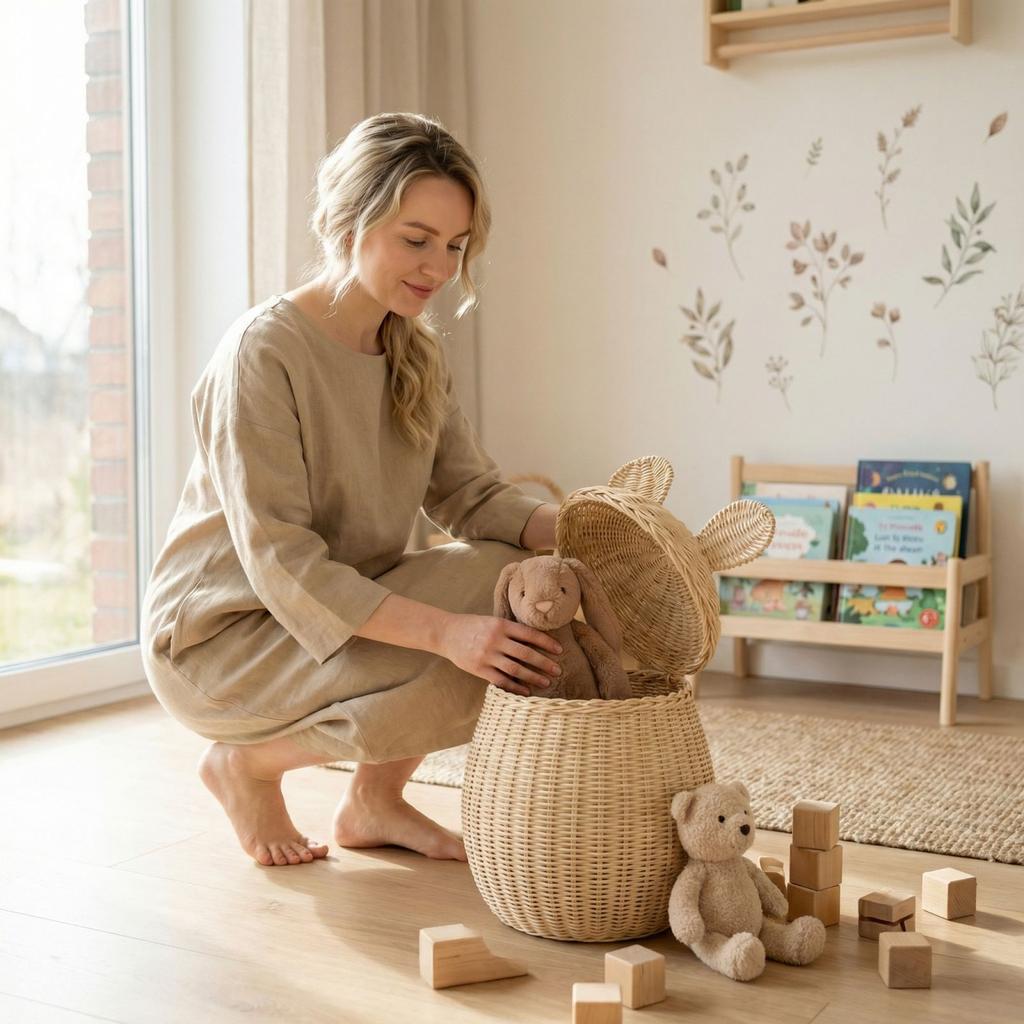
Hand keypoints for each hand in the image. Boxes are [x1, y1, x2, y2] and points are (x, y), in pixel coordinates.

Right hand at [439, 613, 562, 695]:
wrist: (446, 633)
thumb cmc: (472, 626)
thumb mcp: (492, 621)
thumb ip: (510, 630)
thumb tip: (535, 641)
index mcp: (501, 625)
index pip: (529, 634)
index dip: (546, 643)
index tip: (559, 650)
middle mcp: (495, 640)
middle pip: (526, 654)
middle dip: (544, 663)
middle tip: (558, 670)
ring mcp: (487, 655)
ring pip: (516, 669)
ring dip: (533, 677)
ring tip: (546, 682)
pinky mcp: (479, 669)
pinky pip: (501, 681)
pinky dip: (515, 687)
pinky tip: (526, 692)